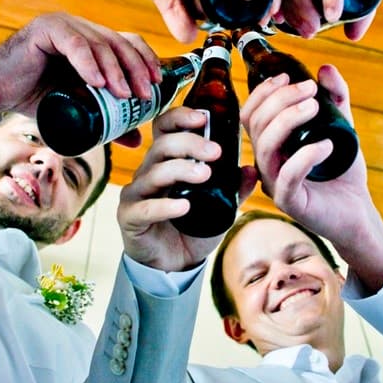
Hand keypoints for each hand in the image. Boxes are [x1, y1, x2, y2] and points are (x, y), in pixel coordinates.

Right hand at [0, 12, 160, 129]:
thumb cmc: (36, 99)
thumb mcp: (79, 111)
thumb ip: (107, 121)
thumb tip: (137, 140)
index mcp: (92, 41)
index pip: (128, 43)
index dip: (146, 60)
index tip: (158, 85)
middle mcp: (80, 29)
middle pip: (119, 42)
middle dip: (137, 68)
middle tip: (146, 95)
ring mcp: (63, 26)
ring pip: (100, 43)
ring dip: (117, 70)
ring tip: (125, 95)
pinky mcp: (45, 30)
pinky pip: (74, 44)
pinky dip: (90, 62)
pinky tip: (99, 82)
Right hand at [117, 107, 257, 271]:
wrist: (175, 265)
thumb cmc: (192, 228)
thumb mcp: (220, 207)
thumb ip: (234, 188)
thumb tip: (252, 169)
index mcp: (167, 161)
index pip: (165, 128)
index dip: (180, 118)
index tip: (203, 118)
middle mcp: (149, 172)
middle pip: (161, 146)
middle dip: (189, 144)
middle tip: (215, 152)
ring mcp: (137, 194)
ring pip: (153, 173)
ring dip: (180, 170)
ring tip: (205, 175)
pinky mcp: (130, 217)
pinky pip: (144, 207)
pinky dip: (164, 206)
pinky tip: (183, 206)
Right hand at [241, 67, 382, 289]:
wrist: (357, 212)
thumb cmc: (342, 173)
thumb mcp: (341, 127)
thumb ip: (335, 99)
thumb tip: (325, 69)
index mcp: (271, 145)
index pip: (250, 114)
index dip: (263, 92)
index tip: (287, 76)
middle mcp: (267, 163)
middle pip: (255, 125)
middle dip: (280, 100)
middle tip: (309, 89)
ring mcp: (275, 183)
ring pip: (264, 147)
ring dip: (288, 120)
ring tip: (315, 108)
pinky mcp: (290, 202)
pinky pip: (287, 176)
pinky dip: (305, 156)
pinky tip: (325, 145)